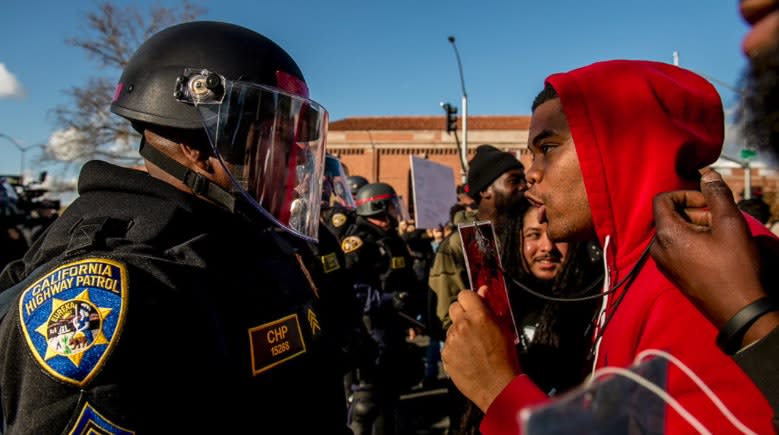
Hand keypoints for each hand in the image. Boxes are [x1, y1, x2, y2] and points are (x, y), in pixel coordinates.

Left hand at [442, 285, 521, 411]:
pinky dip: (455, 348)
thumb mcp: (503, 328)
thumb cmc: (505, 359)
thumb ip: (491, 307)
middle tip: (473, 325)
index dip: (470, 300)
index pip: (465, 294)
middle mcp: (462, 324)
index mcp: (479, 315)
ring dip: (459, 332)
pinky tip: (467, 356)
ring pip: (451, 327)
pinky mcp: (445, 353)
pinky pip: (448, 344)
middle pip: (454, 307)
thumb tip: (483, 290)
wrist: (498, 386)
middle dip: (462, 314)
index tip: (473, 306)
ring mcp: (452, 339)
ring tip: (473, 346)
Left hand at [651, 169, 765, 327]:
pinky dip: (696, 242)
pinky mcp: (674, 274)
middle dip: (696, 212)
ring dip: (699, 227)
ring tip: (723, 237)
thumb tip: (707, 174)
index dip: (686, 195)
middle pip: (670, 215)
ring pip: (677, 232)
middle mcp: (658, 249)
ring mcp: (664, 264)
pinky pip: (679, 248)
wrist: (740, 310)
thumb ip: (717, 195)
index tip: (709, 203)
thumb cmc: (735, 267)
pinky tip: (718, 251)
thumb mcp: (730, 224)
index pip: (662, 199)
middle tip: (721, 221)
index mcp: (666, 235)